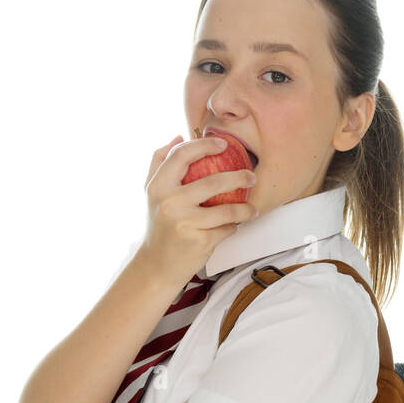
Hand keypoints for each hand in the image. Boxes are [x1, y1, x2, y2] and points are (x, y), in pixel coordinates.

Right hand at [137, 135, 257, 285]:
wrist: (156, 266)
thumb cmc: (158, 227)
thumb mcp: (151, 193)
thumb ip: (160, 162)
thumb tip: (178, 136)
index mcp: (158, 187)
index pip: (182, 156)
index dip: (204, 146)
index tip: (224, 144)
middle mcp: (170, 203)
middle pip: (212, 181)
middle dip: (239, 177)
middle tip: (251, 177)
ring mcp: (185, 223)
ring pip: (226, 209)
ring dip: (245, 209)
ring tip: (252, 209)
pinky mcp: (199, 241)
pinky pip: (226, 229)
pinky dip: (233, 227)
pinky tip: (234, 226)